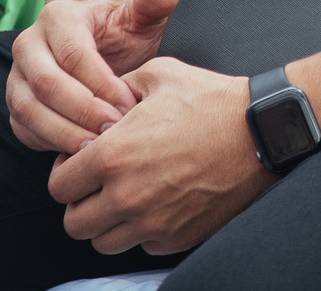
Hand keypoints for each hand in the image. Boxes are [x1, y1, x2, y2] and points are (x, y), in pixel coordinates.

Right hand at [6, 0, 179, 154]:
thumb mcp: (139, 18)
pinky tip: (82, 152)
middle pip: (47, 83)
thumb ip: (152, 2)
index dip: (101, 83)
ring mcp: (18, 77)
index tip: (129, 104)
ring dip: (64, 132)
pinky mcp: (16, 107)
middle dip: (83, 111)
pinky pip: (25, 129)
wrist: (100, 51)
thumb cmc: (121, 35)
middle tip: (115, 130)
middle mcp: (28, 44)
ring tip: (98, 146)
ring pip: (29, 109)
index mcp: (58, 17)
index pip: (73, 53)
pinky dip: (51, 144)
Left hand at [50, 58, 273, 255]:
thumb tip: (100, 104)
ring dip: (107, 222)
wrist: (261, 130)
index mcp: (113, 155)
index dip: (66, 171)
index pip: (59, 186)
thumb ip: (118, 89)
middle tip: (97, 184)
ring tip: (126, 196)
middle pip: (74, 223)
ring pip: (103, 242)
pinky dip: (142, 230)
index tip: (80, 162)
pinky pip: (142, 246)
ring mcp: (153, 222)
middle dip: (80, 202)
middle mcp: (127, 196)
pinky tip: (156, 203)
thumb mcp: (158, 75)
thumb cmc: (212, 100)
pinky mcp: (178, 237)